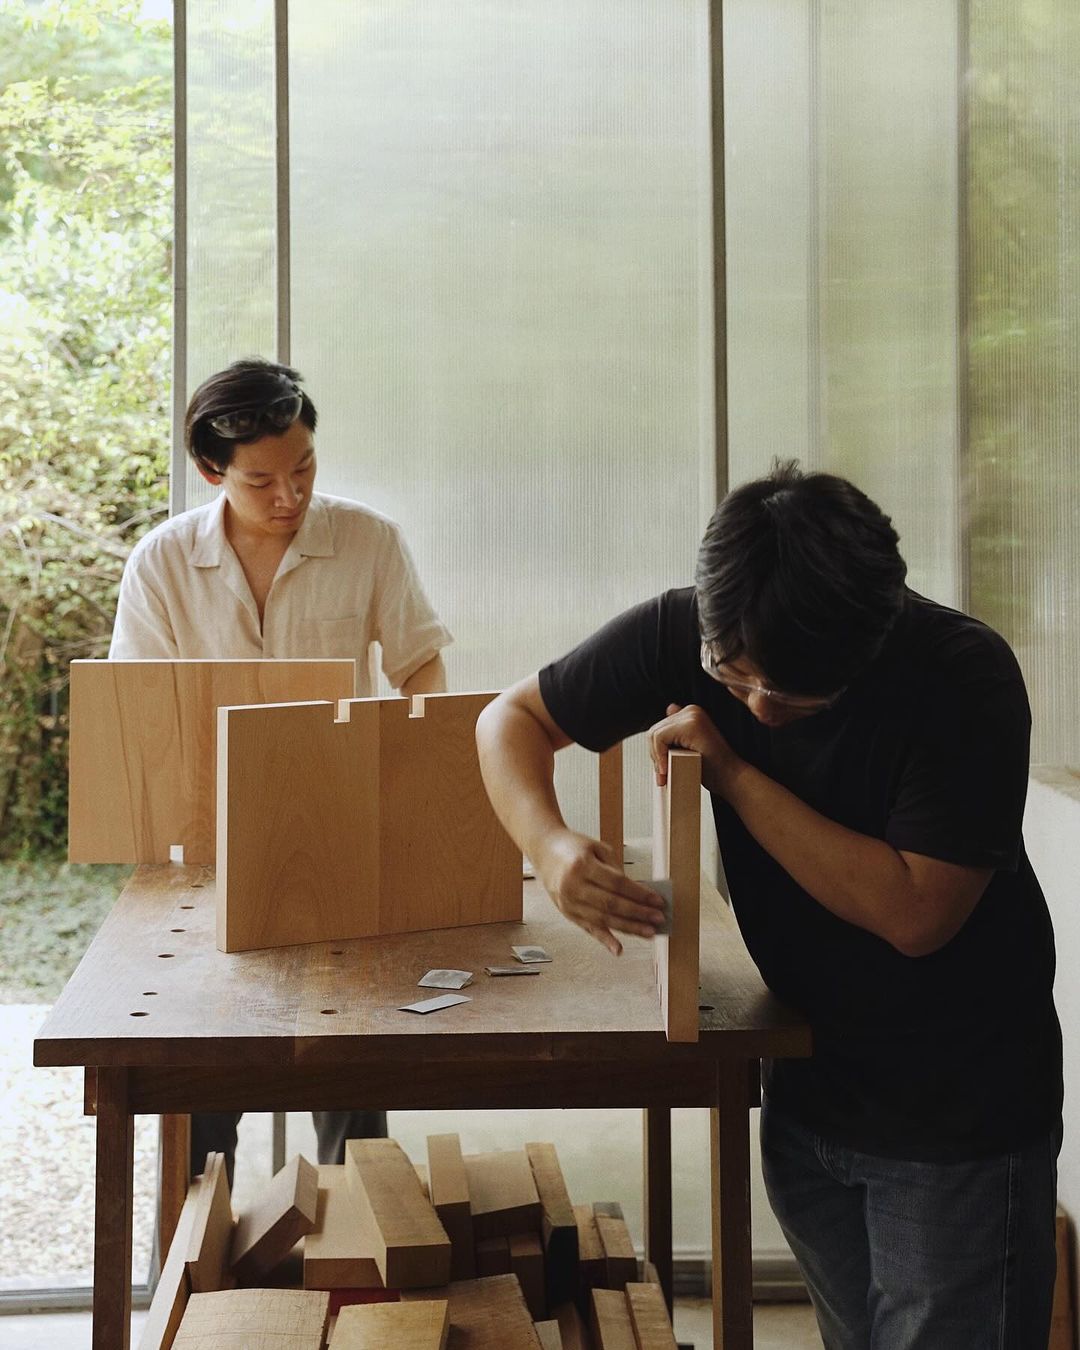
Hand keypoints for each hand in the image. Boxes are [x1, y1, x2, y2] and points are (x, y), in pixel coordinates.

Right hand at [532, 828, 667, 955]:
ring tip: (649, 931)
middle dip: (639, 913)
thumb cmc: (574, 848)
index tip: (658, 900)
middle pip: (612, 904)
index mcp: (582, 865)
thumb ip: (615, 870)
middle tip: (659, 918)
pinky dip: (604, 940)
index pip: (617, 884)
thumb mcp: (597, 849)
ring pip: (603, 919)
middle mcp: (573, 886)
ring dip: (629, 928)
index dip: (640, 894)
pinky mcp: (568, 913)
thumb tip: (637, 893)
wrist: (545, 851)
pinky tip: (618, 949)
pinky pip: (589, 929)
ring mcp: (569, 902)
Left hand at [647, 703, 737, 794]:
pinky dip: (659, 755)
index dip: (657, 751)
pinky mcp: (690, 725)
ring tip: (666, 773)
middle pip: (655, 730)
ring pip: (655, 734)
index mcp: (691, 713)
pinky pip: (659, 737)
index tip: (663, 769)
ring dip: (657, 757)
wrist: (730, 777)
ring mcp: (692, 715)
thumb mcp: (689, 746)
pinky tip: (668, 767)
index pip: (659, 728)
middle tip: (663, 775)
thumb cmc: (712, 767)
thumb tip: (669, 708)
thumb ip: (678, 729)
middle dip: (655, 755)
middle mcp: (692, 710)